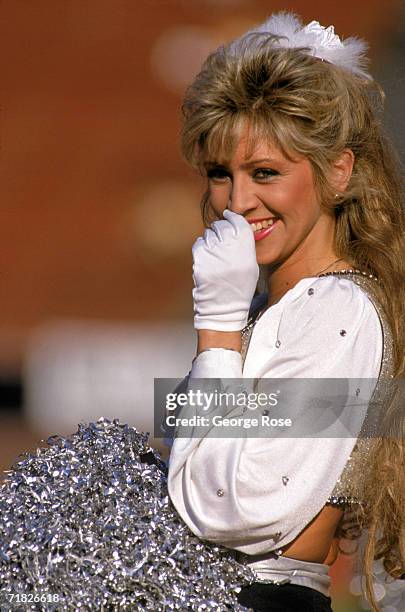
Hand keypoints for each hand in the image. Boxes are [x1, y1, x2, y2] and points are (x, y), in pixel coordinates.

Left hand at [192, 209, 258, 330]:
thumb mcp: (251, 267)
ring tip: (215, 250)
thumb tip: (234, 225)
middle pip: (223, 225)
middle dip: (221, 227)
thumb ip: (245, 245)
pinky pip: (199, 242)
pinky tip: (207, 255)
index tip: (229, 216)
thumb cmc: (239, 288)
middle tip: (221, 235)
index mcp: (246, 252)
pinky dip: (202, 245)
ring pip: (210, 232)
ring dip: (211, 237)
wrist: (222, 308)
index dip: (233, 217)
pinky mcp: (199, 259)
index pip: (239, 223)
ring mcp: (213, 254)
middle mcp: (230, 251)